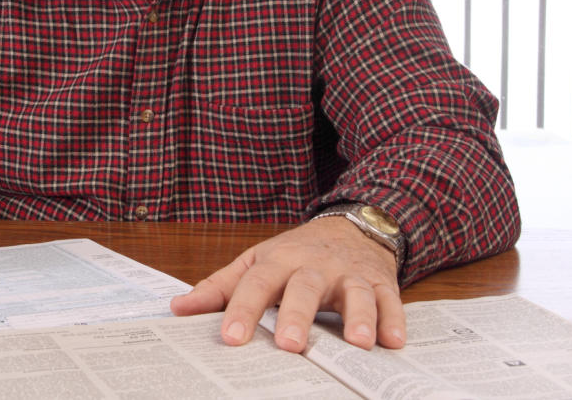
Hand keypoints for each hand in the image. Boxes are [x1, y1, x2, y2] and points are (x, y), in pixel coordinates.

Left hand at [169, 218, 405, 351]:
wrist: (351, 226)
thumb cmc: (296, 253)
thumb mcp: (256, 262)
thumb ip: (219, 287)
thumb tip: (177, 308)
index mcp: (279, 261)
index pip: (256, 284)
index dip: (242, 309)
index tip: (230, 338)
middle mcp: (314, 266)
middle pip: (305, 288)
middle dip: (298, 315)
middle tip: (290, 345)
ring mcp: (349, 274)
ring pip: (354, 293)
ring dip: (357, 317)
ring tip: (356, 343)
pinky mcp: (380, 282)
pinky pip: (389, 299)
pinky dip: (394, 319)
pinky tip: (393, 342)